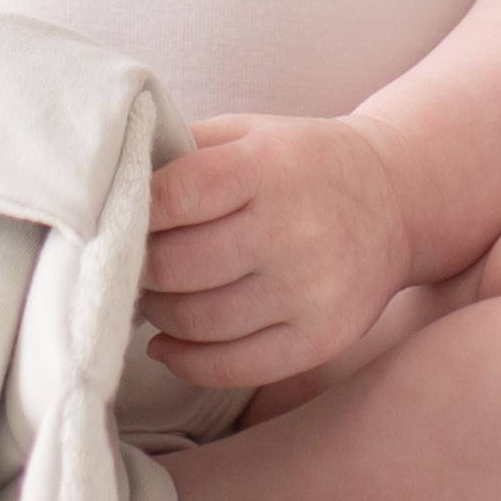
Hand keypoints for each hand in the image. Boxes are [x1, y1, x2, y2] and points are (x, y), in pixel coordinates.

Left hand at [137, 113, 411, 389]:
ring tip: (150, 298)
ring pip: (201, 321)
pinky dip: (186, 360)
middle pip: (180, 267)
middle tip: (128, 264)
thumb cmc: (298, 163)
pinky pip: (235, 366)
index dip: (136, 211)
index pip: (177, 195)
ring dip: (158, 315)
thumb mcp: (247, 133)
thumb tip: (107, 186)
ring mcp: (312, 290)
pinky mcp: (321, 339)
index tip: (121, 216)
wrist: (394, 200)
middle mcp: (296, 228)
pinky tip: (168, 343)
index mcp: (270, 167)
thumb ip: (182, 152)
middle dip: (139, 269)